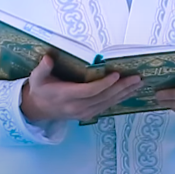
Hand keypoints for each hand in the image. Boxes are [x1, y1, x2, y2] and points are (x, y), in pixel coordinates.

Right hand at [20, 55, 142, 122]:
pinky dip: (119, 99)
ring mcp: (84, 113)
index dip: (104, 84)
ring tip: (138, 84)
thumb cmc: (40, 89)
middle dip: (121, 88)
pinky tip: (129, 92)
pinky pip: (106, 106)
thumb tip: (48, 58)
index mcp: (66, 96)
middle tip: (136, 78)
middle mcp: (77, 107)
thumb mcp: (36, 78)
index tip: (116, 75)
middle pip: (103, 97)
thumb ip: (43, 68)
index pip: (89, 91)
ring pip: (107, 103)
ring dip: (124, 93)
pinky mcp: (88, 115)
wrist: (38, 109)